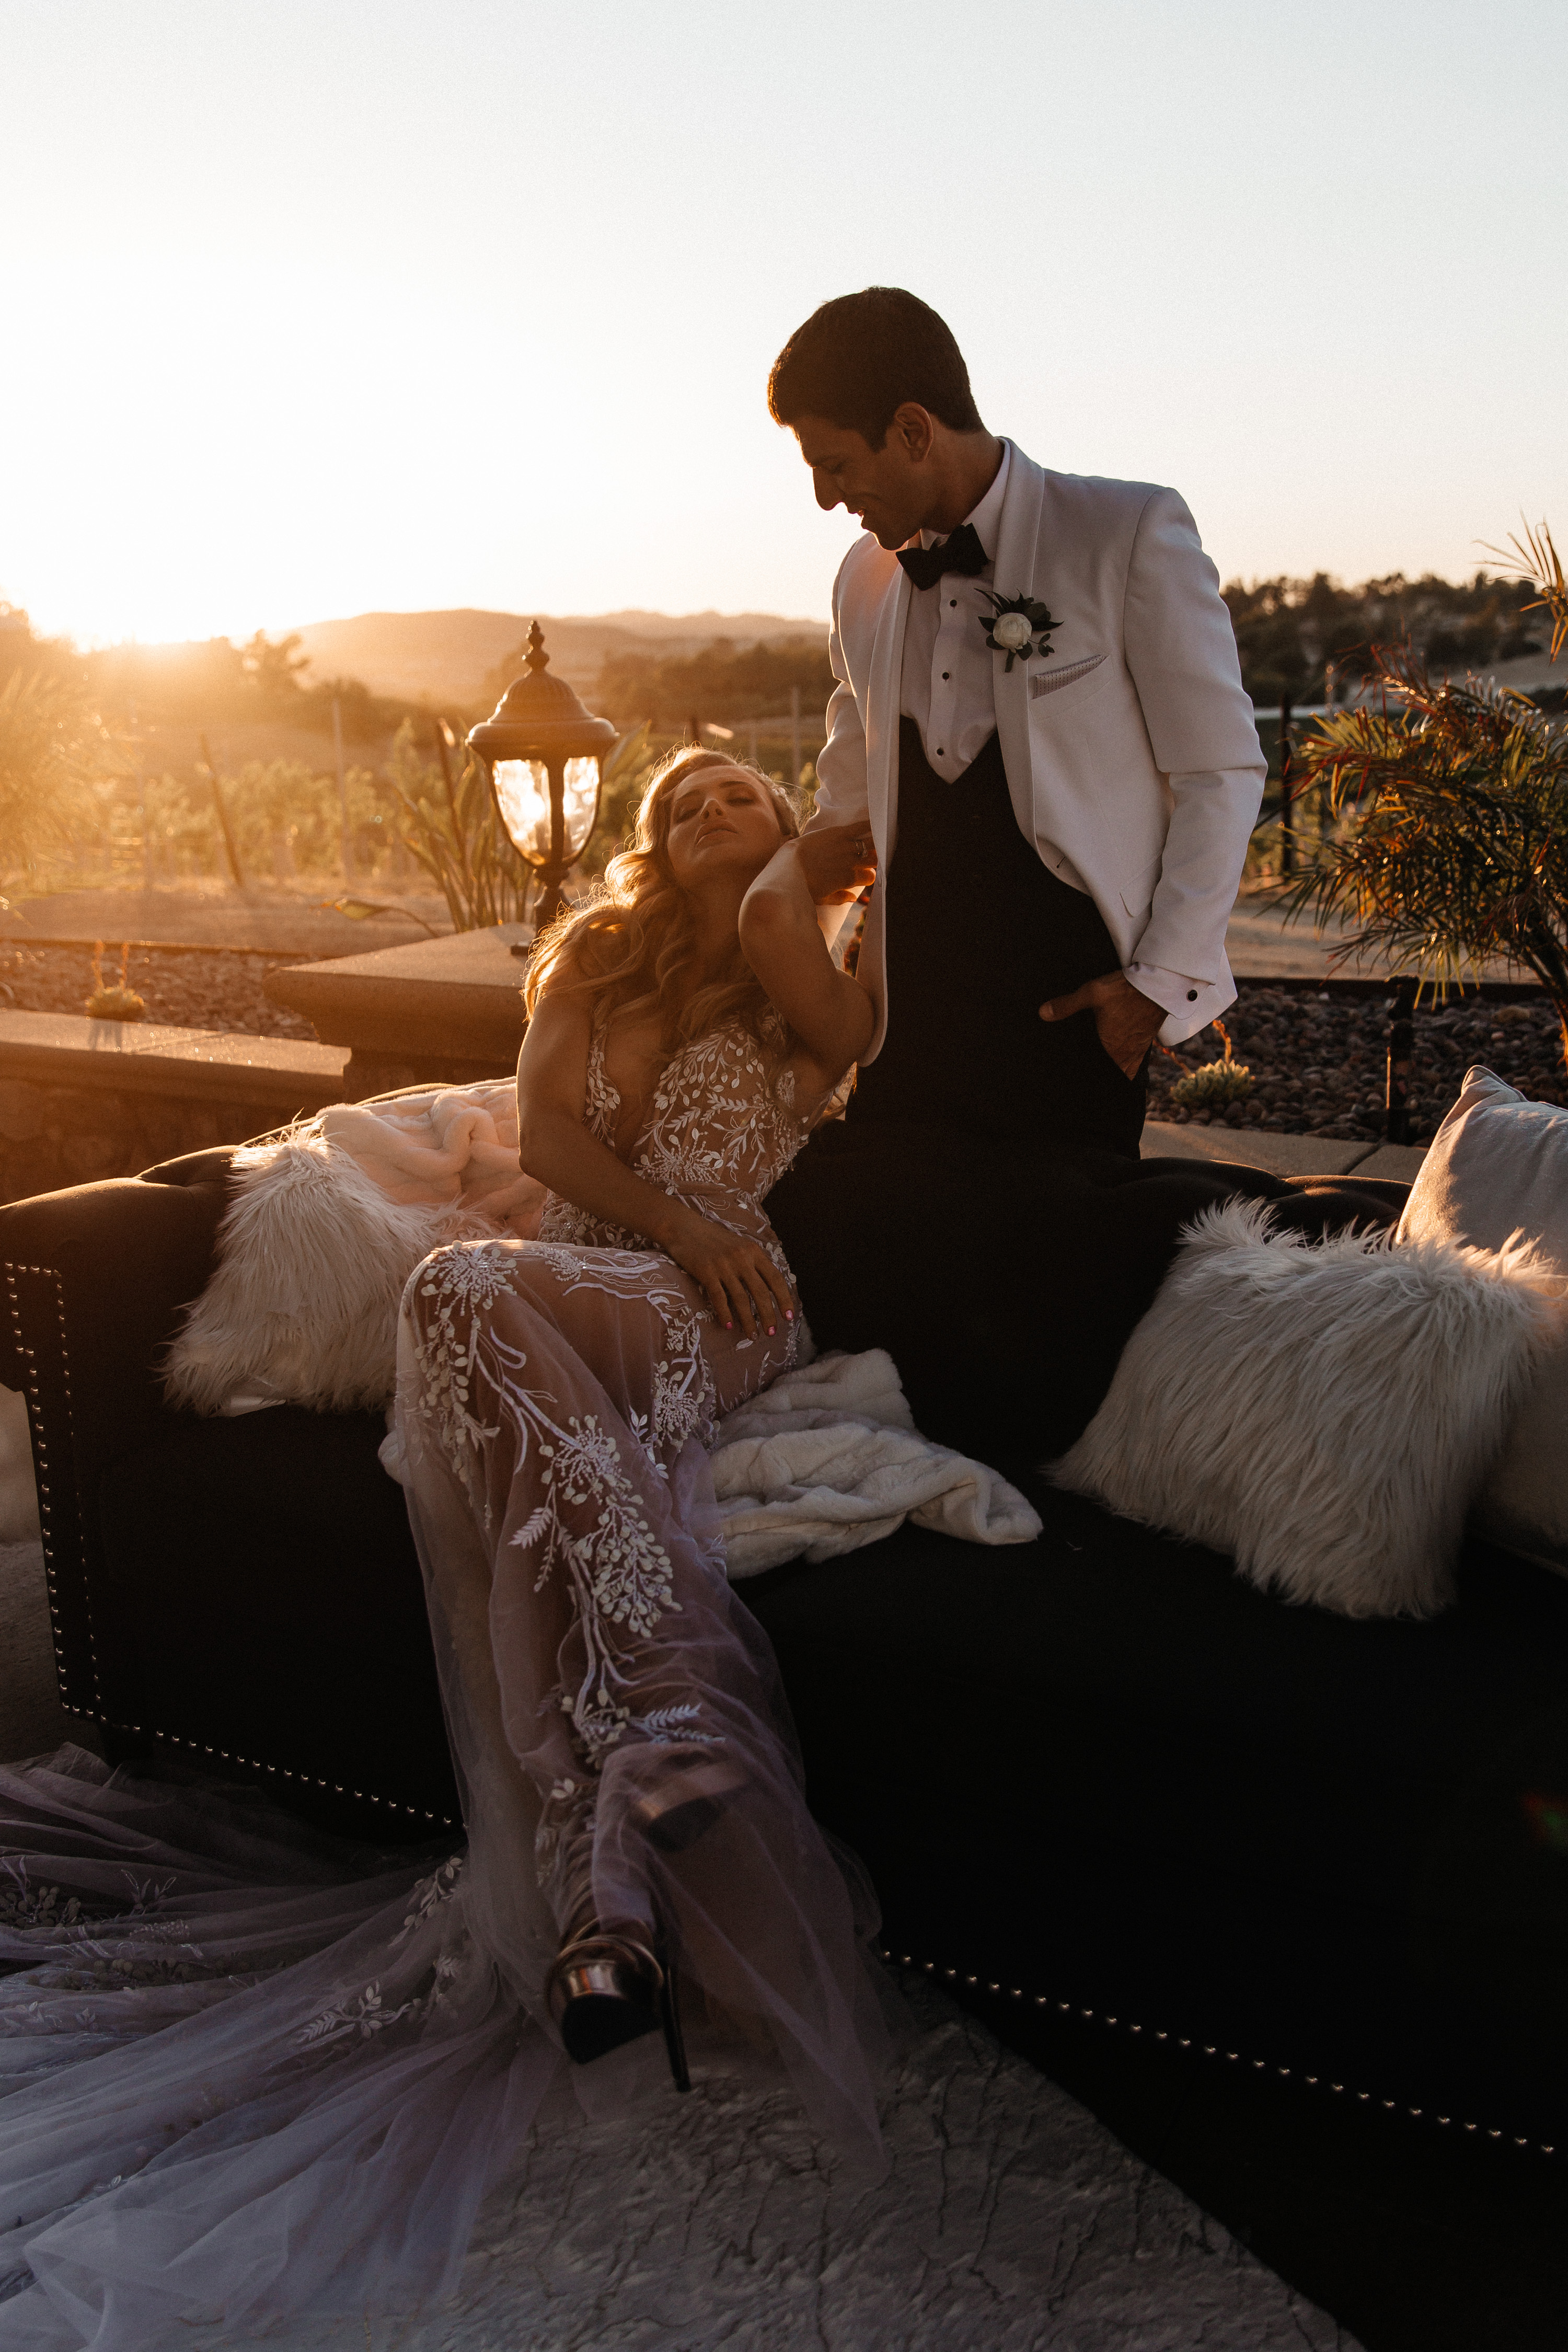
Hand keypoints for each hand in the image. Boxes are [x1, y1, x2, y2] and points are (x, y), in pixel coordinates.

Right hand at [661, 1206, 796, 1339]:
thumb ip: (753, 1262)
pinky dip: (725, 1313)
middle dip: (768, 1315)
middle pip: (760, 1292)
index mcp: (753, 1251)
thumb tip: (768, 1286)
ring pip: (741, 1298)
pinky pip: (719, 1297)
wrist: (684, 1227)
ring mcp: (723, 1265)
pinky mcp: (706, 1272)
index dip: (784, 1299)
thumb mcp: (739, 1245)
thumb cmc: (713, 1238)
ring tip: (753, 1335)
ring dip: (748, 1320)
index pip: (775, 1278)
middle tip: (772, 1332)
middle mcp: (741, 1258)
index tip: (789, 1316)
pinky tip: (728, 1326)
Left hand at [793, 822, 876, 906]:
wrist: (789, 865)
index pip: (870, 877)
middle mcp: (852, 863)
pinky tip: (875, 822)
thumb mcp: (822, 898)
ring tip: (876, 840)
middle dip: (874, 859)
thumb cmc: (803, 884)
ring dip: (876, 842)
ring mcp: (847, 847)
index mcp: (849, 879)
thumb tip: (854, 898)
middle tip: (869, 856)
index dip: (868, 875)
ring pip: (872, 843)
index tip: (863, 873)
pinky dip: (870, 824)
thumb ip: (840, 898)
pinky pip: (861, 826)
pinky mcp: (840, 832)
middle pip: (874, 859)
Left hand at [1039, 969, 1165, 1076]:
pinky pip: (1136, 1063)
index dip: (1091, 1080)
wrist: (1159, 984)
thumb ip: (1067, 1005)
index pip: (1098, 1072)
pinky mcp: (1146, 1042)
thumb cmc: (1125, 990)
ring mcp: (1137, 1050)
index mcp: (1109, 1048)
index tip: (1080, 1087)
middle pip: (1112, 1075)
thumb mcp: (1091, 993)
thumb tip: (1043, 1013)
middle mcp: (1124, 1054)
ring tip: (1106, 1077)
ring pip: (1124, 1071)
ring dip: (1115, 1074)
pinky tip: (1123, 1065)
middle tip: (1090, 1087)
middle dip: (1102, 1079)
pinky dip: (1129, 1068)